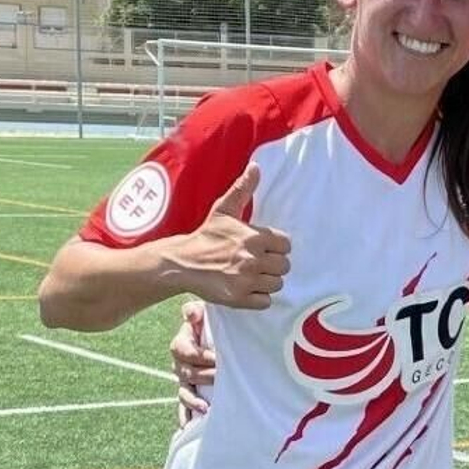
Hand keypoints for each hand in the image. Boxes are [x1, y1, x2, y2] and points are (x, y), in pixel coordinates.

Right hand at [169, 164, 291, 309]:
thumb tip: (256, 167)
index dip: (277, 246)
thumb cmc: (206, 236)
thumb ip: (243, 189)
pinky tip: (247, 288)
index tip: (264, 247)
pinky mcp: (239, 298)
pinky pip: (265, 301)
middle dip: (273, 264)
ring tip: (252, 275)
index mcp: (254, 237)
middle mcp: (253, 259)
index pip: (286, 245)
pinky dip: (259, 297)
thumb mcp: (224, 210)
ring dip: (267, 281)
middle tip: (258, 262)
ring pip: (277, 284)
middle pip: (284, 266)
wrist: (183, 263)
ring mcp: (247, 280)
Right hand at [172, 300, 216, 425]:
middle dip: (202, 377)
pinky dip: (185, 417)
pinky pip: (184, 408)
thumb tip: (190, 313)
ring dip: (192, 401)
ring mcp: (185, 381)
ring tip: (205, 408)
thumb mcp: (206, 314)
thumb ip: (196, 311)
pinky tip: (188, 427)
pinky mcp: (191, 393)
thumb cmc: (213, 325)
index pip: (182, 350)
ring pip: (183, 392)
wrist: (219, 338)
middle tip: (220, 377)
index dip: (198, 356)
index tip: (216, 358)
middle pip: (185, 373)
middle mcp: (180, 364)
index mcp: (182, 344)